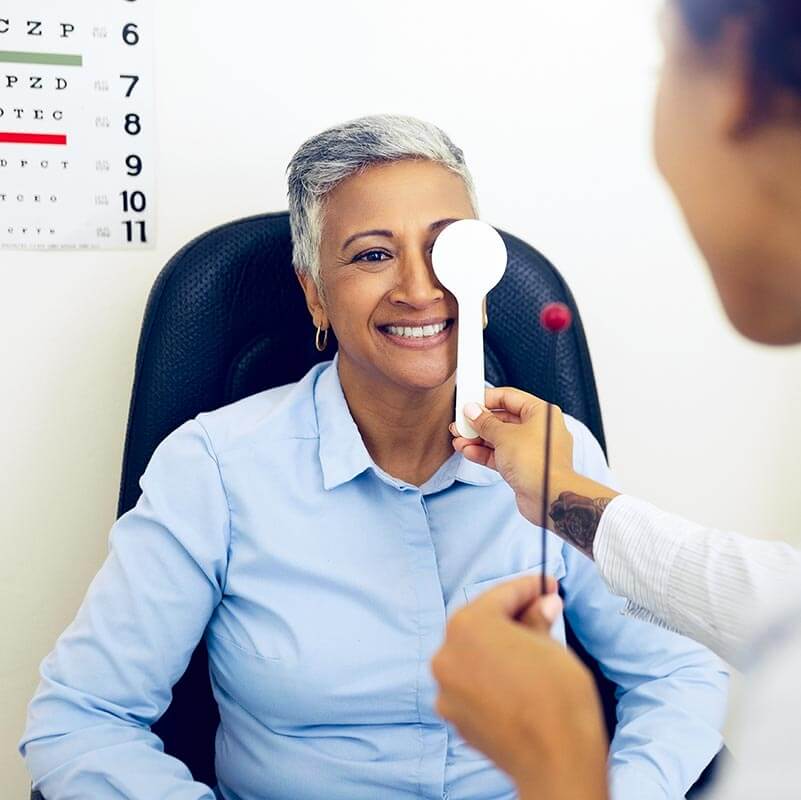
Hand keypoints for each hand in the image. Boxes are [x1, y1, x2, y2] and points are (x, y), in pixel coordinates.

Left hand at [432, 576, 608, 799]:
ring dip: (496, 646)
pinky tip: (514, 678)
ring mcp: (445, 686)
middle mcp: (447, 652)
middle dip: (510, 615)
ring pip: (472, 653)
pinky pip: (469, 681)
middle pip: (480, 622)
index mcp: (469, 625)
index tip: (546, 585)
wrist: (555, 762)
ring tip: (529, 647)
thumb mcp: (552, 645)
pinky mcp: (451, 714)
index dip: (529, 587)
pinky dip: (488, 674)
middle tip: (541, 610)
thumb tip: (543, 604)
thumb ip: (538, 619)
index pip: (502, 594)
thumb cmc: (557, 699)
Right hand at [451, 387, 617, 556]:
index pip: (509, 397)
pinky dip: (485, 453)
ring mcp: (532, 450)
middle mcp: (539, 429)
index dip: (486, 399)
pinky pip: (501, 455)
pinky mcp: (525, 467)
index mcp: (541, 413)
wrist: (548, 497)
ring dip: (478, 439)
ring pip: (500, 439)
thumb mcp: (504, 435)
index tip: (469, 402)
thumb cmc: (537, 463)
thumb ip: (485, 422)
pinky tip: (468, 452)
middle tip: (460, 424)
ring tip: (459, 440)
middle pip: (503, 419)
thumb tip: (472, 411)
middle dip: (478, 423)